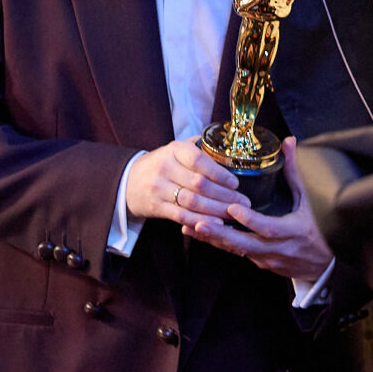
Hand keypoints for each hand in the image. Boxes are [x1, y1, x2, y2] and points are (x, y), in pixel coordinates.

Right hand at [125, 138, 248, 228]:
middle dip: (224, 195)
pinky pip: (181, 216)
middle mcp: (165, 168)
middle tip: (243, 202)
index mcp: (174, 150)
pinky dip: (200, 221)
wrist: (129, 181)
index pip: (198, 160)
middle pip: (199, 184)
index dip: (219, 173)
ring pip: (192, 202)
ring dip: (216, 210)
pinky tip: (216, 224)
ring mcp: (159, 189)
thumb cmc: (161, 164)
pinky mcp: (157, 207)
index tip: (235, 183)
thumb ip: (199, 147)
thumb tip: (229, 148)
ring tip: (233, 214)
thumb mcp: (175, 149)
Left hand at [187, 138, 333, 279]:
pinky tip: (198, 233)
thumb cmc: (314, 226)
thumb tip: (288, 141)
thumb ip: (293, 171)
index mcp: (292, 231)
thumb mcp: (305, 199)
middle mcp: (277, 248)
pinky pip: (236, 253)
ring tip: (191, 226)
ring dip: (214, 239)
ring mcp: (266, 258)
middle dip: (221, 234)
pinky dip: (218, 244)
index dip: (249, 220)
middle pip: (245, 244)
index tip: (232, 208)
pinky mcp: (259, 264)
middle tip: (199, 222)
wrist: (321, 264)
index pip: (268, 228)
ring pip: (236, 250)